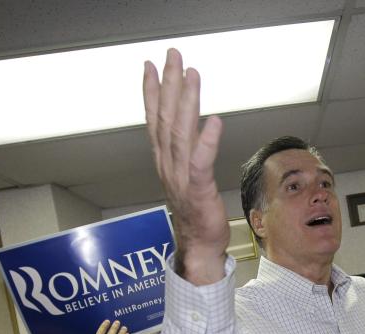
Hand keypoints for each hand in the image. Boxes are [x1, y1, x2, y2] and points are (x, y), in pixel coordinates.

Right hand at [143, 49, 228, 283]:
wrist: (198, 246)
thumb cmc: (196, 212)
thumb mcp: (187, 176)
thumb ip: (186, 152)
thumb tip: (194, 126)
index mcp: (165, 161)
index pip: (154, 120)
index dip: (152, 91)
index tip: (150, 65)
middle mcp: (168, 165)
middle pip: (165, 118)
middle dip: (169, 84)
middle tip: (174, 56)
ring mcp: (180, 177)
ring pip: (180, 133)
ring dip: (186, 102)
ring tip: (192, 75)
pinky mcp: (197, 189)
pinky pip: (200, 162)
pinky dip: (206, 141)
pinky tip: (213, 120)